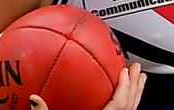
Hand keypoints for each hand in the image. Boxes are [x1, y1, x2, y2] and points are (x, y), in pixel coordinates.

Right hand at [29, 63, 146, 109]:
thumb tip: (34, 97)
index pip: (120, 104)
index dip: (125, 86)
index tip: (126, 69)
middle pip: (131, 105)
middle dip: (136, 85)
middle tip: (137, 68)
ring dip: (135, 94)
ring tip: (138, 79)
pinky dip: (126, 104)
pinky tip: (120, 98)